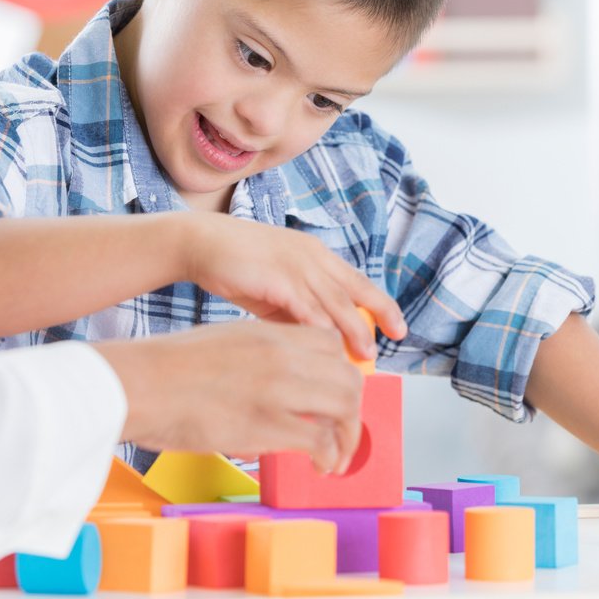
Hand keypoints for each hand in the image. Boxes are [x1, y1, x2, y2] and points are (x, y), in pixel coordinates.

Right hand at [92, 320, 364, 473]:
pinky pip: (320, 440)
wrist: (137, 383)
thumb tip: (274, 386)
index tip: (336, 394)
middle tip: (344, 432)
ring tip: (337, 457)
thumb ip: (257, 358)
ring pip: (345, 405)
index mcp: (268, 334)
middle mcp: (281, 355)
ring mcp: (277, 388)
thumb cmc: (166, 370)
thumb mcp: (223, 344)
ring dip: (348, 436)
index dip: (341, 370)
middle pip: (347, 376)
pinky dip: (329, 456)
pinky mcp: (267, 423)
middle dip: (353, 409)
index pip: (330, 343)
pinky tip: (320, 466)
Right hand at [179, 213, 405, 358]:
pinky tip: (328, 350)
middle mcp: (313, 257)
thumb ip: (298, 310)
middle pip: (357, 291)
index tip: (398, 327)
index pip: (358, 282)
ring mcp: (297, 266)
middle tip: (392, 341)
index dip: (381, 305)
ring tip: (365, 355)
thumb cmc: (238, 266)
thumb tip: (319, 341)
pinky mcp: (278, 278)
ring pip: (336, 303)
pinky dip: (321, 330)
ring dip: (353, 331)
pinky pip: (306, 308)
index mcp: (316, 256)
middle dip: (379, 316)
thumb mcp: (277, 288)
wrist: (200, 243)